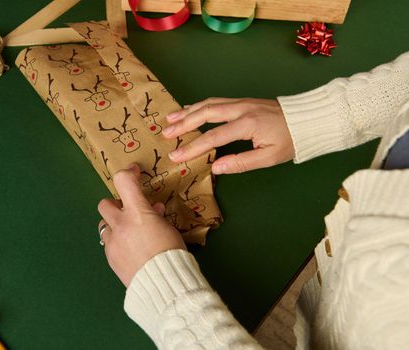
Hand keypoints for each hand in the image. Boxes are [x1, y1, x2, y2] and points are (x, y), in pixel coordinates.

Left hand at [98, 164, 185, 286]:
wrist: (163, 284)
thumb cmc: (171, 254)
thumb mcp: (168, 228)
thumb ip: (156, 216)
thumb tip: (153, 210)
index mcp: (137, 213)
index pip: (123, 181)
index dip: (128, 173)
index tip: (134, 173)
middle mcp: (120, 225)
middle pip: (105, 204)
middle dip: (115, 205)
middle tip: (129, 211)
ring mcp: (112, 242)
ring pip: (103, 226)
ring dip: (114, 225)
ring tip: (129, 233)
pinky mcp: (110, 258)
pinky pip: (108, 244)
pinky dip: (117, 243)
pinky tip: (130, 250)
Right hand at [162, 98, 294, 173]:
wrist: (309, 118)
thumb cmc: (291, 140)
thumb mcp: (270, 157)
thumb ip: (241, 162)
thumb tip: (215, 168)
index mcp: (247, 124)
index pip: (213, 137)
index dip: (192, 148)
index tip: (175, 156)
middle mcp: (240, 109)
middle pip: (205, 114)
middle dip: (183, 124)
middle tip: (165, 133)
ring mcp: (241, 102)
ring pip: (208, 104)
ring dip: (187, 111)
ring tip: (169, 119)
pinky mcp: (242, 101)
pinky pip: (216, 101)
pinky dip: (199, 105)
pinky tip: (190, 110)